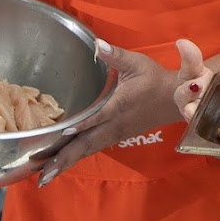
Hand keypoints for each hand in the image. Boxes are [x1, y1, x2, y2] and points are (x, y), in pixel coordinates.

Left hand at [38, 39, 208, 184]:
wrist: (177, 98)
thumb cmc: (155, 78)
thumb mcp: (136, 63)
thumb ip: (115, 55)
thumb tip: (97, 44)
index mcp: (119, 106)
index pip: (96, 117)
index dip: (80, 124)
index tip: (62, 132)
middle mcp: (115, 125)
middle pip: (87, 144)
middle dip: (65, 158)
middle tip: (42, 176)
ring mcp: (117, 133)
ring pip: (89, 150)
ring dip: (68, 162)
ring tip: (46, 177)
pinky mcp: (118, 136)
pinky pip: (94, 148)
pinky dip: (78, 157)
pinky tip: (64, 163)